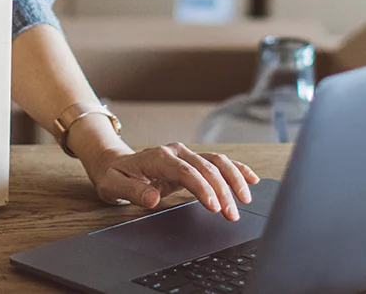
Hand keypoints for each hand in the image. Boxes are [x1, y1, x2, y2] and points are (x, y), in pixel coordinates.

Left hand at [84, 144, 260, 221]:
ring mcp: (186, 154)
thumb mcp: (114, 186)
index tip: (214, 206)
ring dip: (234, 180)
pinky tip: (251, 179)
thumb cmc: (114, 176)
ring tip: (245, 201)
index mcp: (158, 156)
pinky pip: (219, 163)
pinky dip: (236, 170)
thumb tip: (152, 198)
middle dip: (223, 191)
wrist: (114, 164)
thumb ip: (133, 191)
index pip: (186, 171)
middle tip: (231, 214)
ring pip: (217, 162)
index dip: (203, 188)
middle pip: (206, 168)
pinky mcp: (193, 161)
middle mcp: (176, 151)